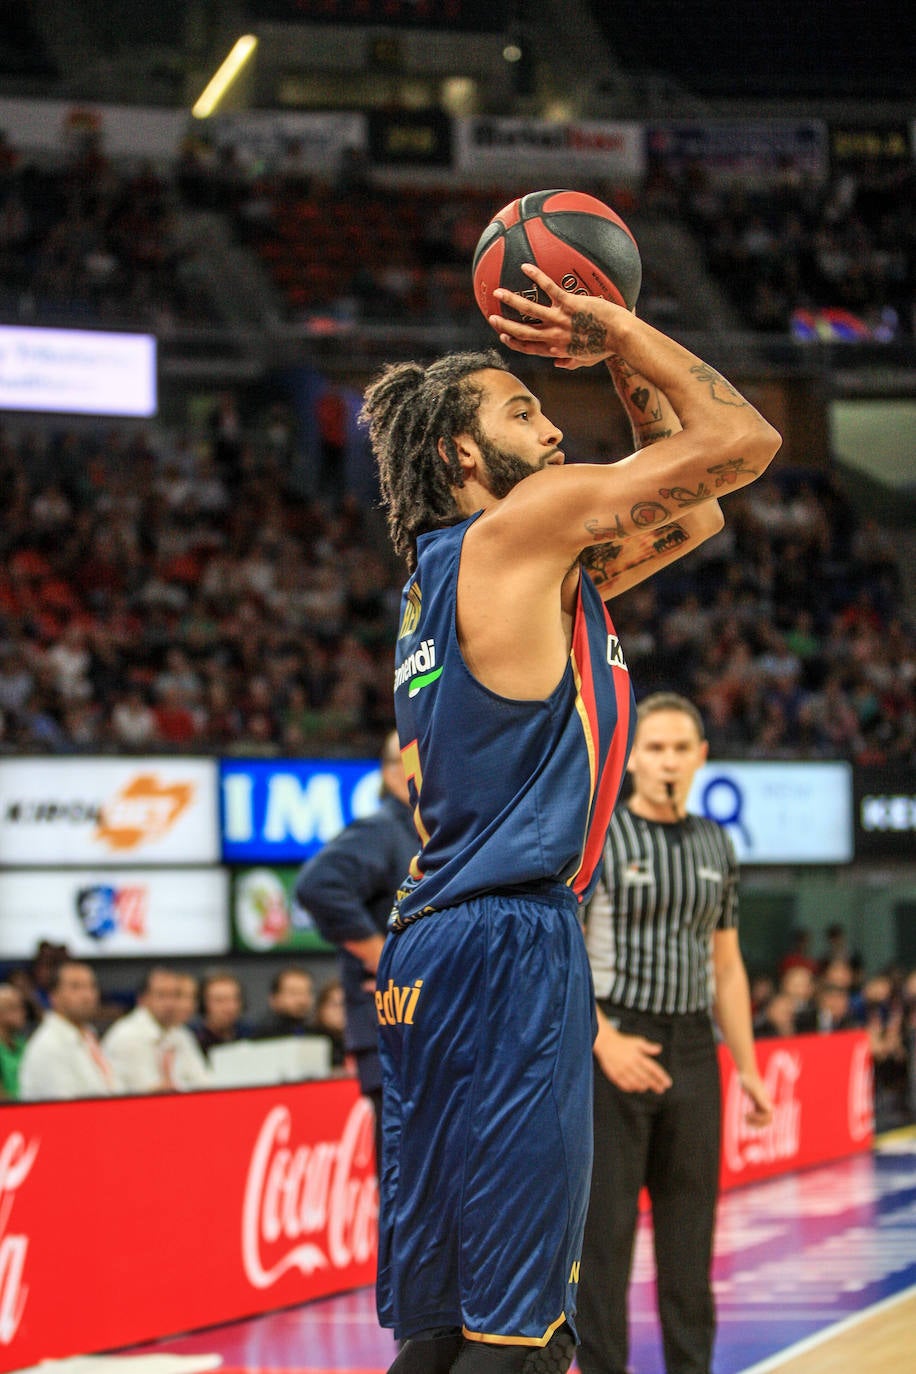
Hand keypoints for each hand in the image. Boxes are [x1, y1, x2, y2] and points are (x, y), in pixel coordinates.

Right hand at [489, 263, 630, 369]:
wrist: (621, 336)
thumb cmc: (608, 348)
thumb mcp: (587, 360)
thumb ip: (571, 362)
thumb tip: (559, 364)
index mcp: (557, 349)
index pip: (530, 348)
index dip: (515, 343)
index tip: (504, 337)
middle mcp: (554, 336)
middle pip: (523, 332)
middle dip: (505, 325)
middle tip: (492, 318)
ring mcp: (560, 319)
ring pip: (529, 311)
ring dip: (511, 301)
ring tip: (497, 292)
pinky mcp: (569, 304)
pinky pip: (549, 288)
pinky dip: (536, 277)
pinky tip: (525, 267)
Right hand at [594, 1022, 671, 1093]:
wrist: (606, 1043)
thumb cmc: (623, 1043)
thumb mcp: (637, 1041)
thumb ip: (648, 1047)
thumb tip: (659, 1049)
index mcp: (638, 1056)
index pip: (653, 1068)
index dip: (661, 1077)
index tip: (667, 1083)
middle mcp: (631, 1064)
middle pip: (646, 1077)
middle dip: (655, 1084)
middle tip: (661, 1089)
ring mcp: (622, 1070)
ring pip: (636, 1083)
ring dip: (643, 1087)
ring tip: (648, 1088)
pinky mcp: (615, 1075)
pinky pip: (624, 1085)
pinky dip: (631, 1088)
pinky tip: (635, 1088)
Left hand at [738, 1070, 773, 1127]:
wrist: (745, 1071)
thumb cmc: (749, 1079)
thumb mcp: (753, 1089)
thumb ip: (761, 1098)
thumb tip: (770, 1110)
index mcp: (766, 1101)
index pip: (768, 1117)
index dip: (759, 1120)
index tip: (748, 1114)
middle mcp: (765, 1103)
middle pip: (767, 1120)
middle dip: (758, 1124)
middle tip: (746, 1122)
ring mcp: (761, 1102)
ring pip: (762, 1118)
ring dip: (755, 1122)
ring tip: (744, 1119)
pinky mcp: (756, 1101)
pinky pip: (757, 1113)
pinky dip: (752, 1117)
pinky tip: (744, 1115)